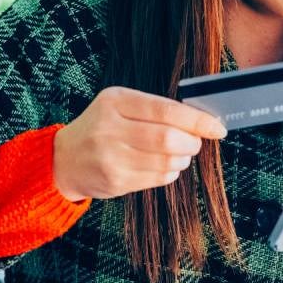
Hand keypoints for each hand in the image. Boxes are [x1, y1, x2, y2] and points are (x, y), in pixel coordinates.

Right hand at [52, 86, 227, 200]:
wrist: (65, 159)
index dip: (197, 120)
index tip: (217, 127)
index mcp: (115, 101)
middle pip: (167, 139)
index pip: (166, 110)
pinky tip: (166, 167)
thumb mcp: (120, 105)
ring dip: (182, 159)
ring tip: (180, 155)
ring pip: (165, 161)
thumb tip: (200, 121)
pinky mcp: (114, 181)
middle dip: (191, 143)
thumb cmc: (102, 127)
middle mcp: (110, 128)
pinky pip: (157, 178)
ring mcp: (110, 157)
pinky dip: (170, 173)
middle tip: (196, 143)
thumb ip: (155, 109)